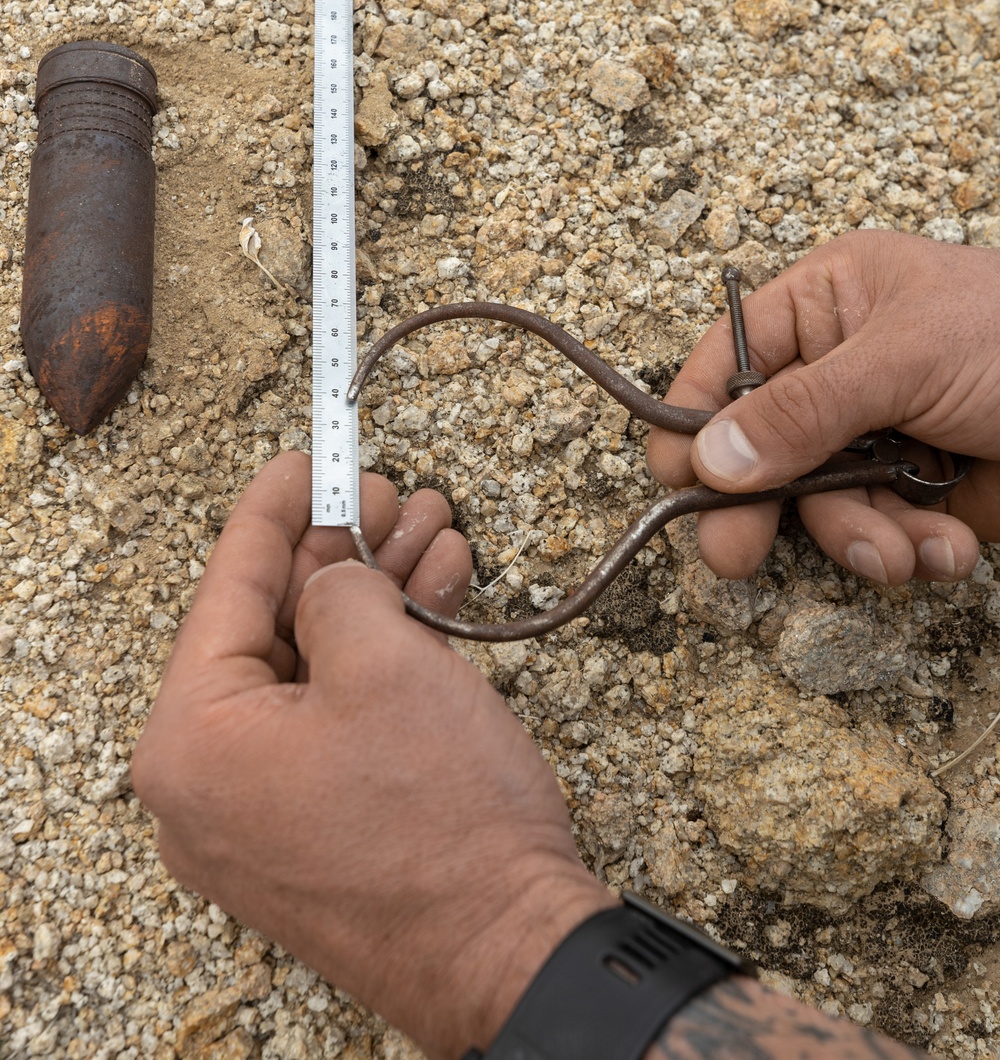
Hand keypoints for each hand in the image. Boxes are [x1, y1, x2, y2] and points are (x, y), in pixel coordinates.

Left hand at [131, 453, 611, 1059]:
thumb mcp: (385, 660)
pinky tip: (439, 598)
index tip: (307, 457)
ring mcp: (260, 817)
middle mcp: (207, 787)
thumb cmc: (442, 820)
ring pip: (314, 669)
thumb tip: (332, 574)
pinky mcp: (315, 830)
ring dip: (377, 597)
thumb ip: (339, 586)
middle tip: (390, 496)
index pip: (227, 588)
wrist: (515, 949)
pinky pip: (335, 720)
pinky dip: (383, 661)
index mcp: (190, 742)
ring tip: (435, 535)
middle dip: (343, 551)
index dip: (275, 508)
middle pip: (272, 627)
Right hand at [647, 231, 999, 585]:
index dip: (696, 416)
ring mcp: (880, 431)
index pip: (732, 358)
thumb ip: (805, 410)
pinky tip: (946, 546)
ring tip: (900, 553)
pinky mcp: (920, 490)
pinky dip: (908, 550)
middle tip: (732, 557)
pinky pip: (878, 531)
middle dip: (759, 502)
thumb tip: (711, 456)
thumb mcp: (906, 357)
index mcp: (831, 303)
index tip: (676, 478)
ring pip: (818, 500)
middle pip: (762, 443)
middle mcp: (844, 368)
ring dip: (857, 535)